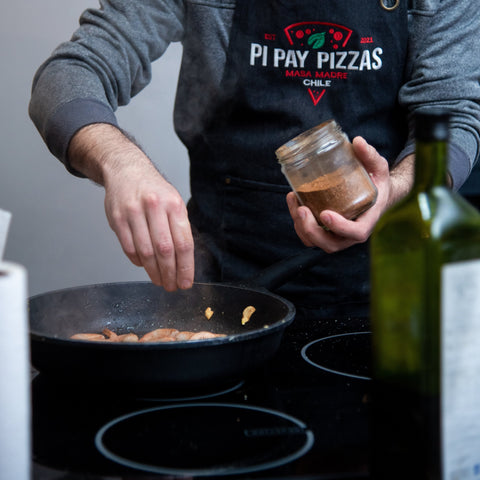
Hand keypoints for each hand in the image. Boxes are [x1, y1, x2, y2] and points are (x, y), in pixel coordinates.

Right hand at [68, 124, 194, 290]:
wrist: (126, 170)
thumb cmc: (154, 191)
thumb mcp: (174, 202)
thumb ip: (179, 228)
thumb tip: (185, 262)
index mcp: (174, 205)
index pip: (183, 243)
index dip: (186, 267)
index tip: (186, 282)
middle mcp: (155, 207)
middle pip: (165, 250)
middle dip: (170, 273)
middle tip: (172, 286)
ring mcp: (134, 212)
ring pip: (146, 252)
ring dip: (153, 272)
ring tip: (160, 281)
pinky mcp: (117, 219)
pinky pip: (129, 248)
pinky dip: (138, 261)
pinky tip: (144, 265)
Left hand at [286, 136, 412, 252]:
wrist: (377, 194)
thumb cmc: (378, 182)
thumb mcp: (379, 168)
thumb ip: (370, 156)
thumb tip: (357, 141)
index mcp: (368, 221)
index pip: (357, 233)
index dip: (340, 227)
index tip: (325, 214)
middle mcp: (351, 234)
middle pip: (330, 244)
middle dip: (312, 230)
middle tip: (302, 209)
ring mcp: (337, 235)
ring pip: (315, 241)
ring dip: (301, 226)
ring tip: (295, 201)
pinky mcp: (326, 231)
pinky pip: (308, 234)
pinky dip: (297, 221)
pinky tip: (294, 199)